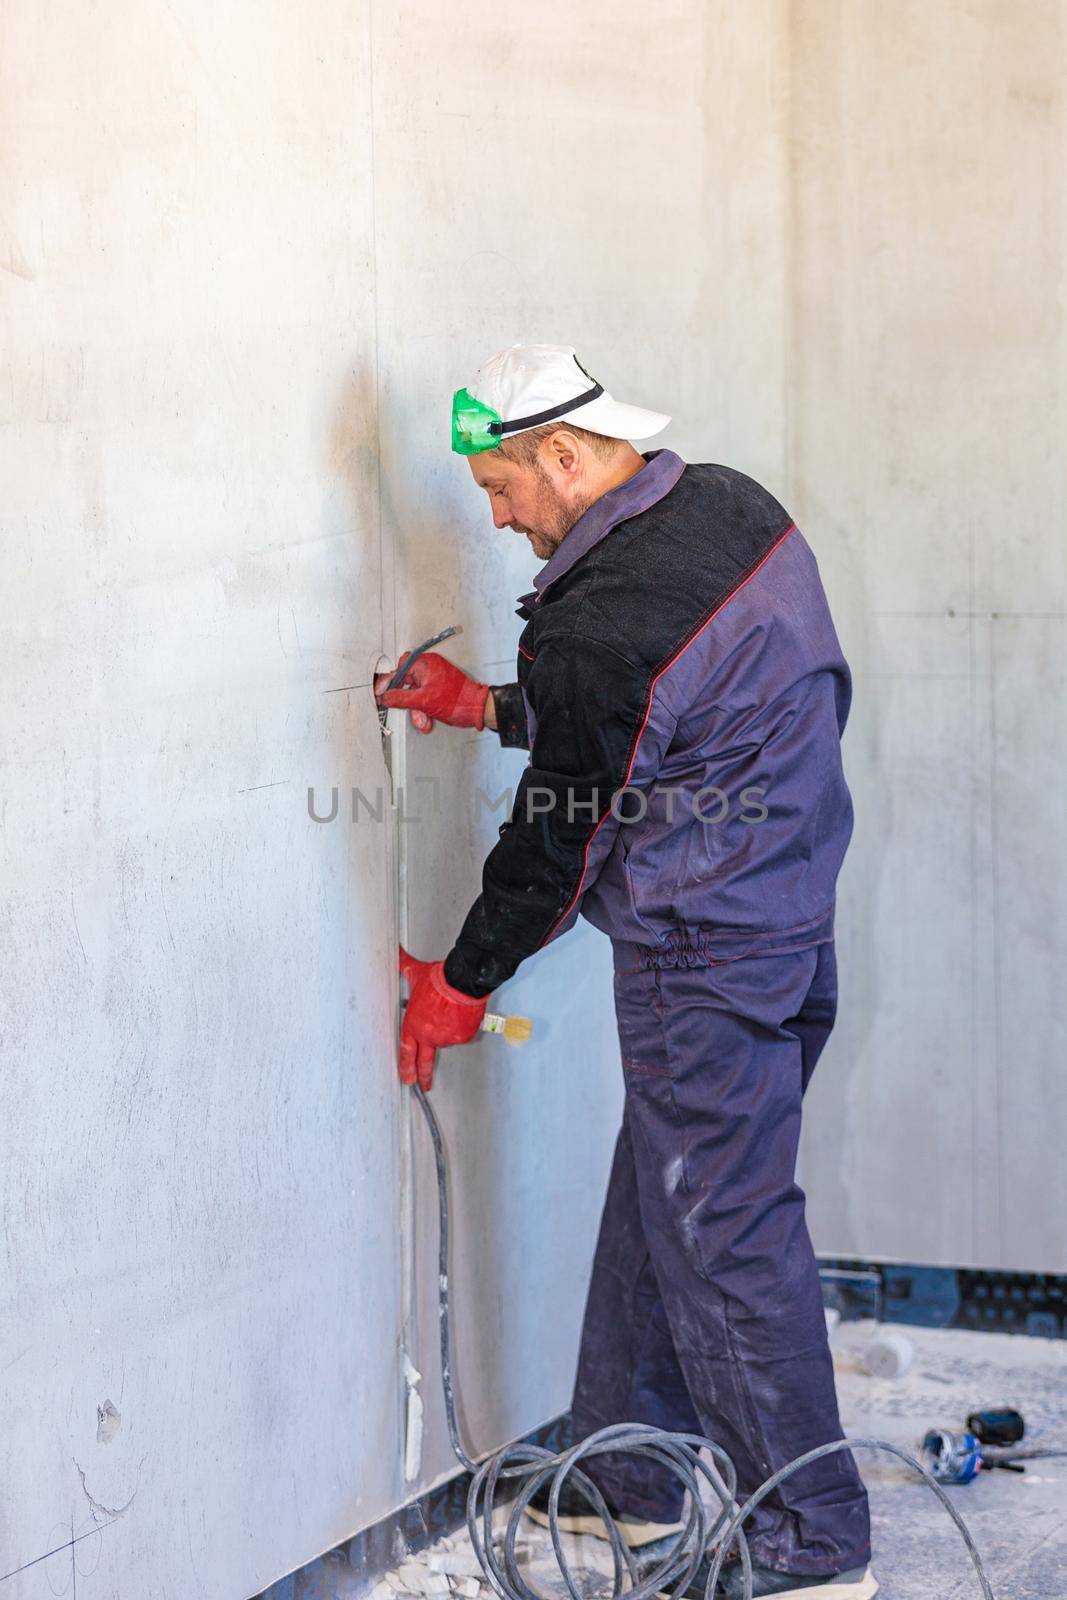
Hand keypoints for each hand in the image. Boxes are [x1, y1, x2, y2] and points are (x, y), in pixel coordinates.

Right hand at [375, 652, 489, 734]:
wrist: (478, 710)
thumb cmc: (458, 700)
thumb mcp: (423, 701)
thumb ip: (400, 698)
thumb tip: (384, 697)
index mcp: (426, 663)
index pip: (399, 668)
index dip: (389, 682)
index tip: (382, 693)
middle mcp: (430, 668)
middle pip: (407, 683)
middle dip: (407, 701)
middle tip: (406, 710)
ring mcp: (435, 678)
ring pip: (416, 693)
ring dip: (417, 709)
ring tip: (423, 721)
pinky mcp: (440, 688)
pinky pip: (425, 697)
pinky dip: (424, 709)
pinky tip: (428, 719)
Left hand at [397, 946, 487, 1090]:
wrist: (462, 982)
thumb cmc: (439, 980)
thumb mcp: (416, 973)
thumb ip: (403, 966)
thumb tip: (395, 953)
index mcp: (414, 1025)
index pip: (406, 1051)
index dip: (406, 1066)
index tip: (407, 1078)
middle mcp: (429, 1035)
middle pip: (425, 1061)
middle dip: (423, 1076)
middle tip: (424, 1086)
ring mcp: (446, 1038)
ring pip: (446, 1039)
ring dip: (448, 1031)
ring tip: (450, 1014)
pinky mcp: (463, 1037)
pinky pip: (462, 1035)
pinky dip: (462, 1028)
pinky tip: (461, 1015)